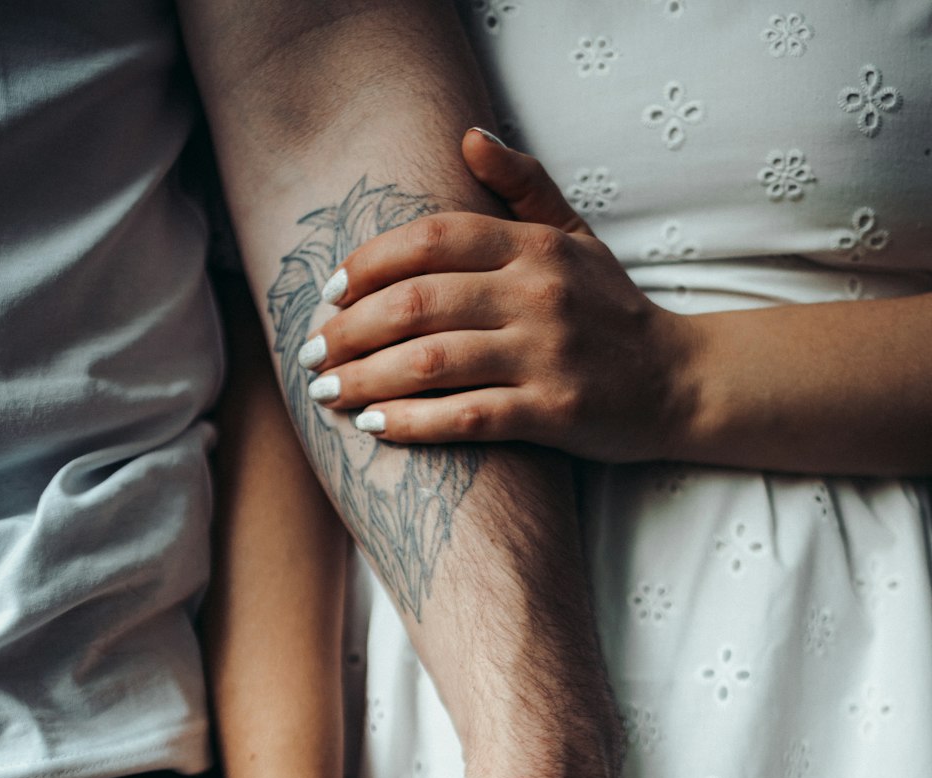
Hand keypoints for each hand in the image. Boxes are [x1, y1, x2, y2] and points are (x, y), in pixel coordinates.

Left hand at [296, 128, 693, 460]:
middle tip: (312, 352)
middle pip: (418, 303)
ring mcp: (545, 355)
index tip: (331, 292)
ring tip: (328, 392)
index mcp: (533, 247)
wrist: (679, 381)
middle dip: (351, 330)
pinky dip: (414, 423)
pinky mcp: (553, 412)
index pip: (431, 240)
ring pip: (433, 362)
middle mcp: (536, 295)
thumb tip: (467, 137)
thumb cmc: (612, 310)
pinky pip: (467, 416)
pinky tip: (376, 427)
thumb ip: (522, 186)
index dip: (370, 264)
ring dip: (368, 379)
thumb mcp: (575, 236)